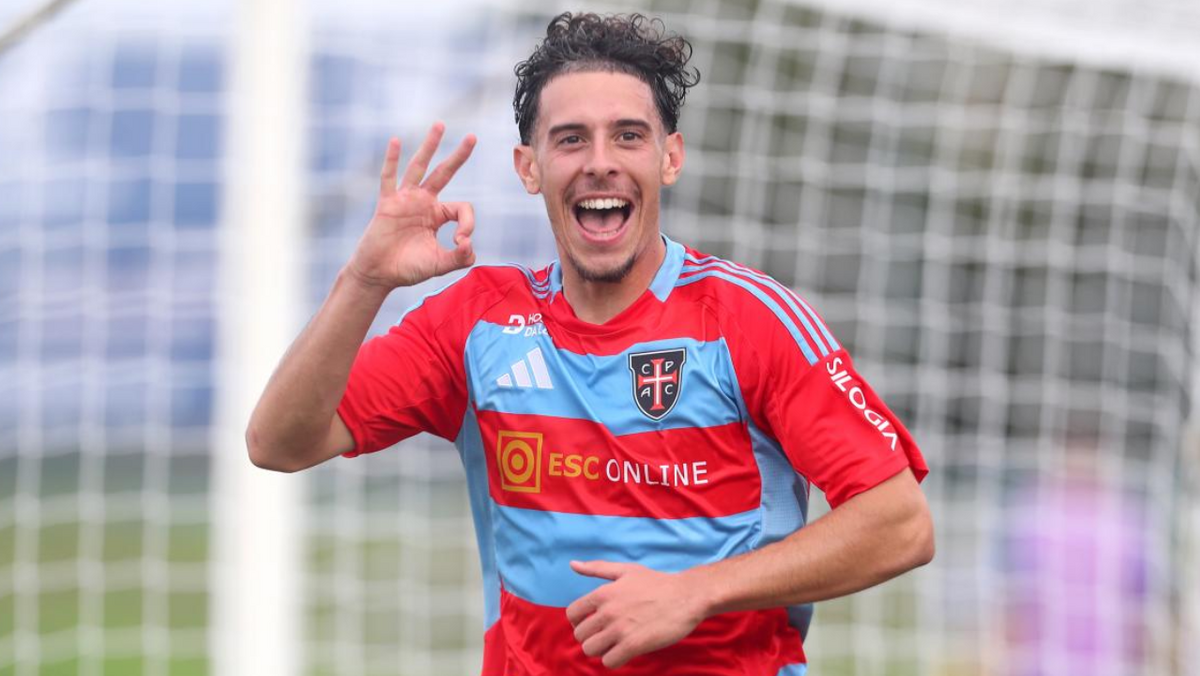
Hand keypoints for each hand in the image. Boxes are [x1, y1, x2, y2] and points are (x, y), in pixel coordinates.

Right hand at [345, 122, 476, 289]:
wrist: (379, 275)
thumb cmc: (408, 269)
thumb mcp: (439, 264)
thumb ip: (458, 258)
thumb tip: (469, 245)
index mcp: (438, 215)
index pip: (462, 208)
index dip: (468, 223)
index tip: (461, 243)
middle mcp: (423, 202)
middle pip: (444, 173)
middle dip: (459, 156)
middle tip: (473, 137)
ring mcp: (405, 200)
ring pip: (419, 167)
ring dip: (430, 146)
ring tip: (440, 125)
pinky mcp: (387, 203)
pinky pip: (389, 178)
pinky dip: (391, 160)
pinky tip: (395, 141)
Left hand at [566, 560, 707, 668]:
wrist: (686, 596)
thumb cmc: (657, 583)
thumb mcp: (626, 570)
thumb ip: (597, 568)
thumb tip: (573, 564)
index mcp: (603, 593)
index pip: (572, 614)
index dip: (579, 622)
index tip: (592, 624)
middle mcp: (608, 612)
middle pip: (580, 636)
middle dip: (591, 637)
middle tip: (606, 636)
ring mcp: (620, 629)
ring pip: (591, 650)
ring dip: (601, 650)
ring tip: (614, 645)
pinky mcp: (634, 645)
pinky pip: (609, 662)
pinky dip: (614, 660)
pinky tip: (624, 652)